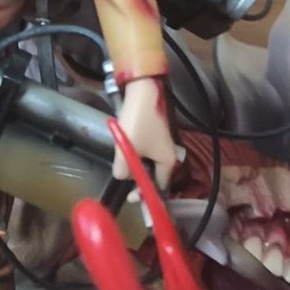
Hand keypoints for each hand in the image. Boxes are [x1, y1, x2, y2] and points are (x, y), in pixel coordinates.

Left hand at [112, 75, 177, 190]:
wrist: (142, 90)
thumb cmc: (138, 122)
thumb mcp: (127, 149)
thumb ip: (123, 169)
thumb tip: (121, 177)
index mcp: (167, 162)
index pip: (159, 187)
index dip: (145, 195)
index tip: (131, 198)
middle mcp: (168, 155)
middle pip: (152, 175)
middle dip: (137, 179)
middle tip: (123, 180)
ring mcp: (161, 144)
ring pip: (146, 162)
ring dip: (133, 165)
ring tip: (121, 162)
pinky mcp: (153, 134)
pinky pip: (144, 151)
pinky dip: (134, 153)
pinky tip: (123, 149)